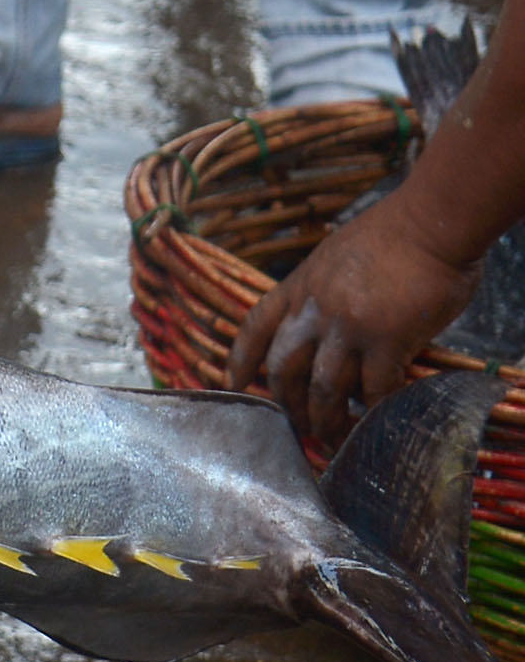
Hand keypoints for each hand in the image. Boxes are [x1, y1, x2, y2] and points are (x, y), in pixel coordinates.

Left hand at [232, 193, 481, 448]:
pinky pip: (373, 389)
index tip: (231, 384)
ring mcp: (348, 326)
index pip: (256, 326)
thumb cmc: (395, 235)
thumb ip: (325, 293)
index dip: (241, 359)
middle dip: (286, 404)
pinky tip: (377, 421)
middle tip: (298, 428)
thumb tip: (330, 327)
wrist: (430, 221)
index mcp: (299, 286)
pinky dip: (372, 411)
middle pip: (283, 368)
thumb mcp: (336, 257)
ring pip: (322, 388)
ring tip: (333, 439)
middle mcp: (315, 309)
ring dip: (325, 419)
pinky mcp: (388, 340)